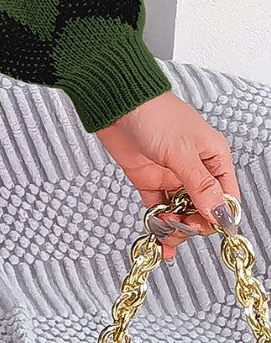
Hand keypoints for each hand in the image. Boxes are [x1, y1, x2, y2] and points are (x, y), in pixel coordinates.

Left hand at [95, 90, 241, 262]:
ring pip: (181, 212)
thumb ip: (200, 185)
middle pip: (204, 209)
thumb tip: (219, 214)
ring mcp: (171, 176)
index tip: (203, 227)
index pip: (226, 197)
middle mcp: (195, 169)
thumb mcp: (181, 151)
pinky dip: (158, 225)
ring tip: (164, 231)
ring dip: (175, 227)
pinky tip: (159, 240)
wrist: (116, 102)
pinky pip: (158, 209)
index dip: (218, 216)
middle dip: (193, 223)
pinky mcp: (149, 180)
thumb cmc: (154, 113)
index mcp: (213, 158)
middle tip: (178, 225)